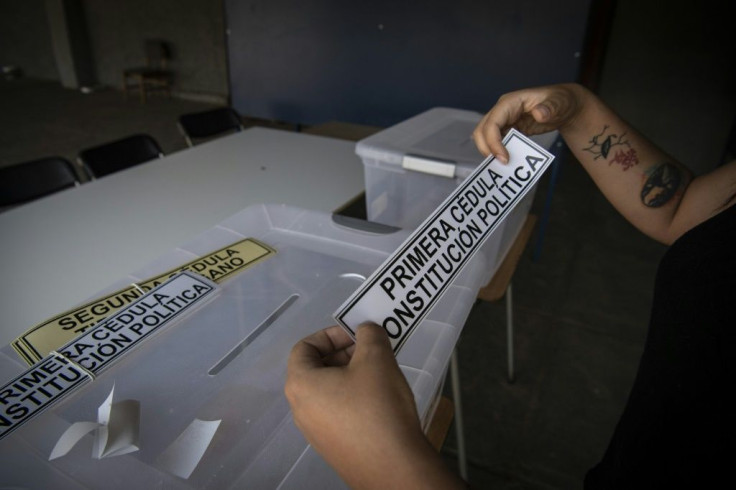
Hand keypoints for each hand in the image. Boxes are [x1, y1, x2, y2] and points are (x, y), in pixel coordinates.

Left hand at [285, 323, 464, 488]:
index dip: (330, 334)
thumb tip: (366, 330)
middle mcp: (300, 408)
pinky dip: (354, 398)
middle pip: (315, 369)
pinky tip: (380, 401)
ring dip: (351, 375)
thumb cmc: (378, 406)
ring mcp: (315, 431)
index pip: (304, 347)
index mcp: (301, 384)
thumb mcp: (376, 359)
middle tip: (372, 351)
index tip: (356, 335)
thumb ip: (369, 335)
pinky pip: (337, 412)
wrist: (393, 467)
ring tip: (380, 373)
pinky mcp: (333, 447)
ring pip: (328, 391)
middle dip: (344, 354)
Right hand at [472, 83, 587, 162]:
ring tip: (505, 164)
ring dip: (491, 151)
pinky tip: (509, 161)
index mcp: (510, 102)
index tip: (504, 159)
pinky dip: (499, 152)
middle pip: (482, 130)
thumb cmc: (560, 101)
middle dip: (486, 148)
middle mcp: (502, 111)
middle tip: (501, 164)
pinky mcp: (508, 130)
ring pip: (486, 137)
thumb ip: (550, 108)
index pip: (492, 123)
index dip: (493, 141)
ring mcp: (504, 121)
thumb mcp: (559, 103)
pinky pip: (497, 142)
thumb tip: (539, 114)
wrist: (564, 106)